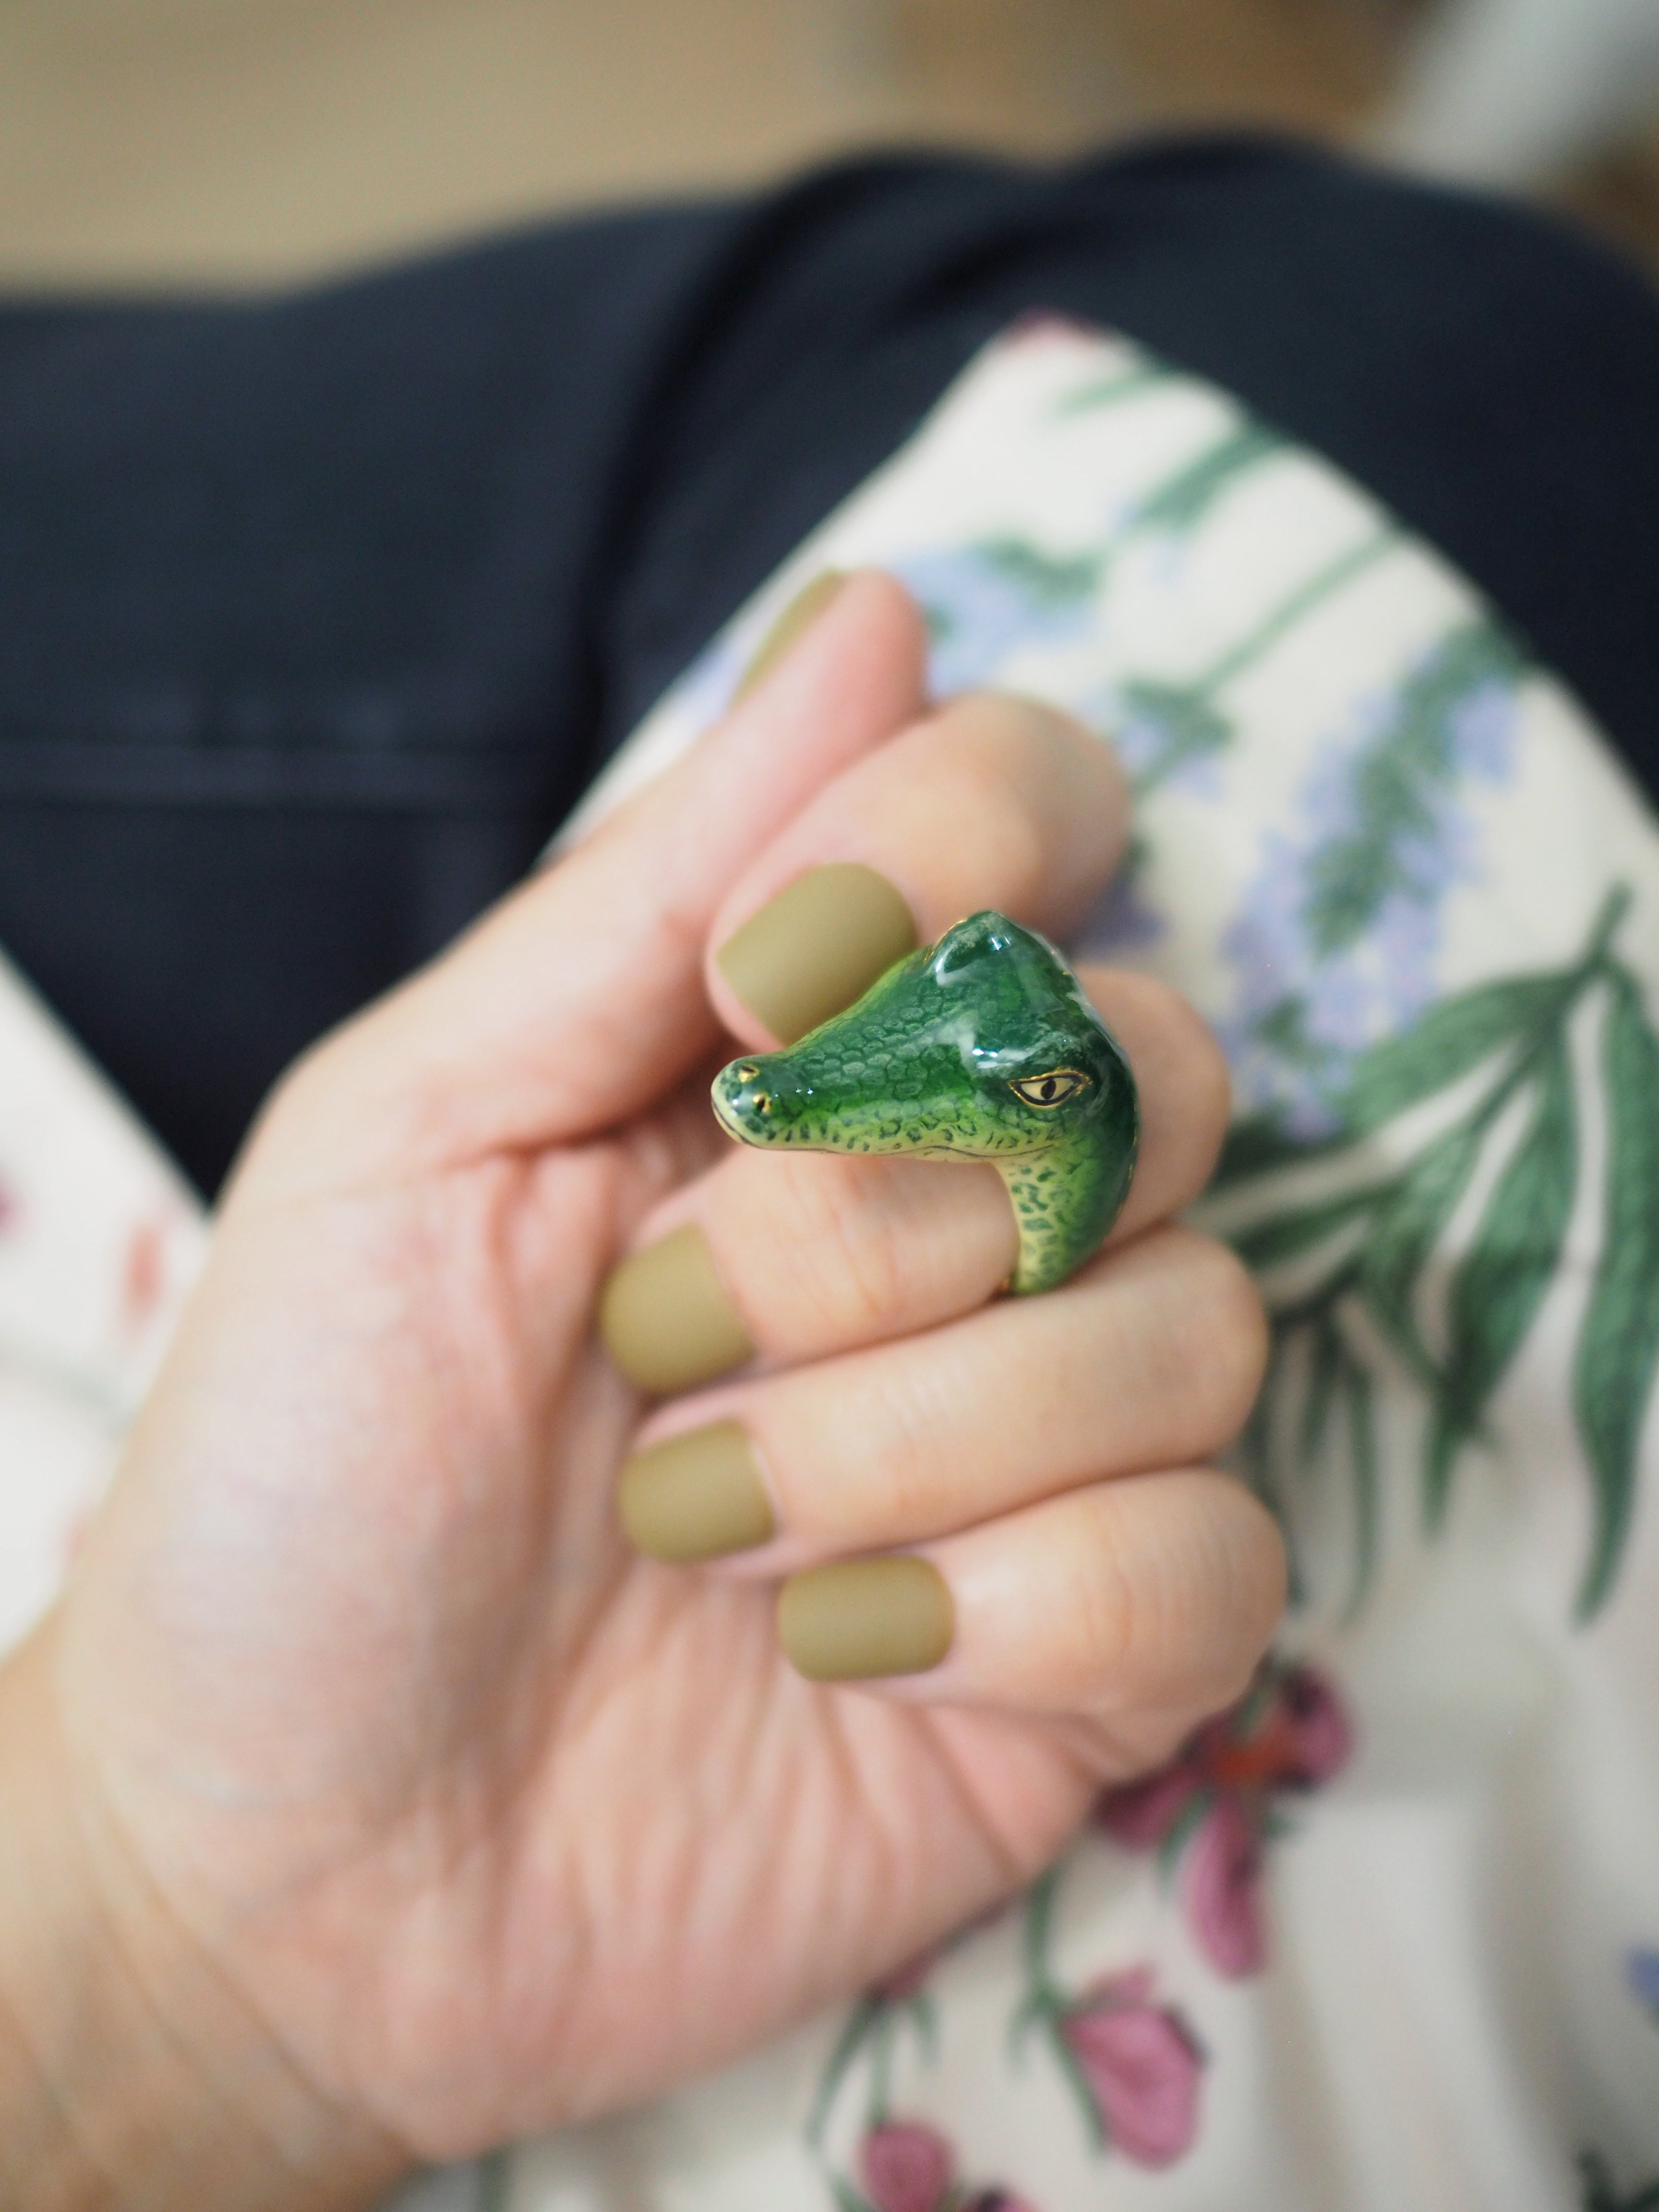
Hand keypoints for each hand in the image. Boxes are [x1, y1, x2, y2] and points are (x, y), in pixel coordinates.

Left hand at [0, 574, 1281, 2207]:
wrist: (284, 1860)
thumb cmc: (304, 1469)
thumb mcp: (414, 1131)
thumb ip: (647, 882)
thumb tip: (877, 608)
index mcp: (798, 1060)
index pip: (1037, 819)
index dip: (954, 854)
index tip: (752, 995)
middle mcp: (957, 1216)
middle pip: (1146, 1072)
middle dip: (881, 1218)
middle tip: (658, 1340)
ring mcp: (1043, 1435)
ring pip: (1193, 1323)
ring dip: (915, 1437)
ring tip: (704, 1530)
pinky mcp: (1093, 1648)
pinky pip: (1212, 1559)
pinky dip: (1016, 1610)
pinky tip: (834, 1655)